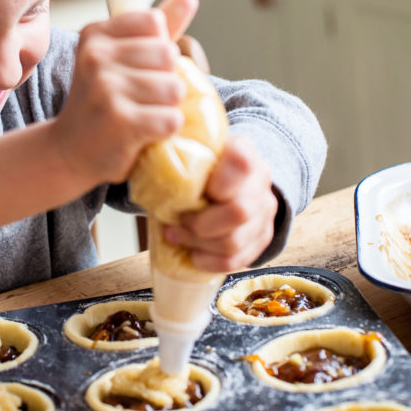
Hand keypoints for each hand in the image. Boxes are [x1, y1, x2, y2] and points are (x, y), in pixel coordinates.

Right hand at [52, 0, 199, 183]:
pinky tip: (143, 135)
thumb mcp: (122, 59)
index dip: (156, 52)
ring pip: (175, 88)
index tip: (134, 71)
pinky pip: (172, 119)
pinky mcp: (120, 121)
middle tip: (137, 100)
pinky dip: (166, 130)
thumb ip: (156, 29)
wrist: (70, 152)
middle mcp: (96, 56)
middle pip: (169, 55)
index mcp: (95, 34)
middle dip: (165, 81)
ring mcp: (105, 88)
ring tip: (141, 117)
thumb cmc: (102, 102)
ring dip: (167, 108)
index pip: (156, 24)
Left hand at [164, 134, 277, 271]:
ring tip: (177, 236)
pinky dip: (209, 261)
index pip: (241, 162)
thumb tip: (145, 149)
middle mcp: (260, 180)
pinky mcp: (262, 235)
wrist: (227, 181)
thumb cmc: (199, 167)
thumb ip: (175, 153)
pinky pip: (236, 260)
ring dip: (198, 244)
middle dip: (199, 224)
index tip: (197, 191)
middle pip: (238, 211)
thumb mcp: (189, 152)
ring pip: (234, 240)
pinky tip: (193, 254)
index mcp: (242, 151)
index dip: (219, 182)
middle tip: (176, 222)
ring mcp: (265, 210)